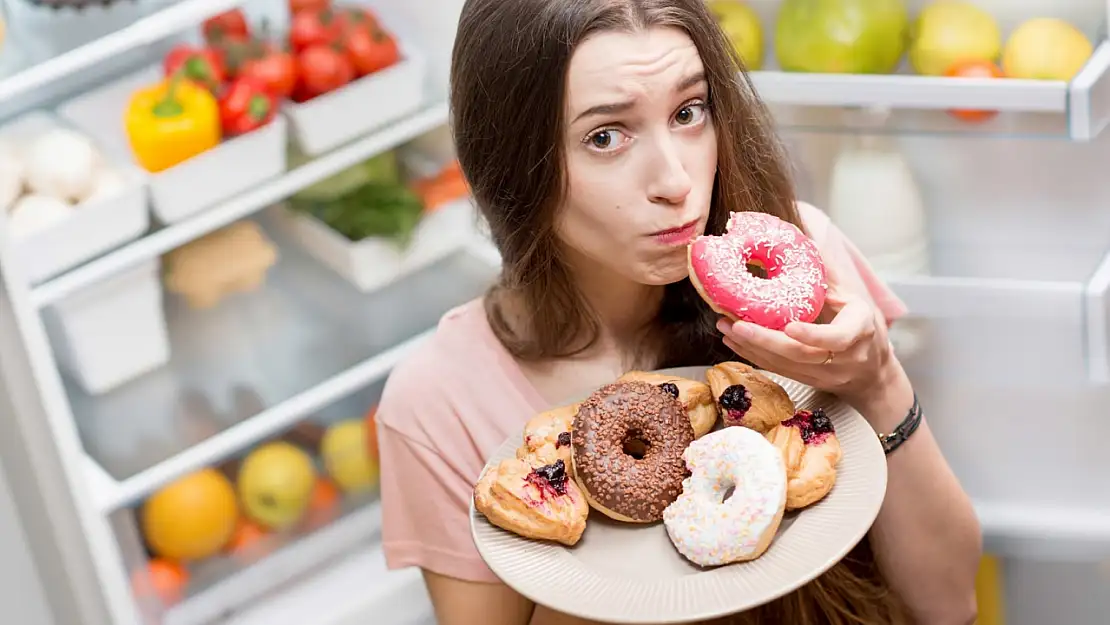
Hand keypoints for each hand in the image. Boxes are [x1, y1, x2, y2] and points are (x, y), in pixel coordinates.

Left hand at [716, 284, 895, 410]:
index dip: (813, 335)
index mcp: (859, 331)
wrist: (872, 371)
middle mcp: (843, 358)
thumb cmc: (861, 325)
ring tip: (726, 327)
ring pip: (785, 365)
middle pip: (801, 355)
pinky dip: (753, 355)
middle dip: (766, 340)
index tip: (789, 327)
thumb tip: (804, 239)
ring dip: (752, 347)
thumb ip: (829, 275)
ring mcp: (824, 374)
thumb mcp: (853, 298)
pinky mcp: (807, 381)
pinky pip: (778, 370)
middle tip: (737, 324)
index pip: (838, 338)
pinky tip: (734, 340)